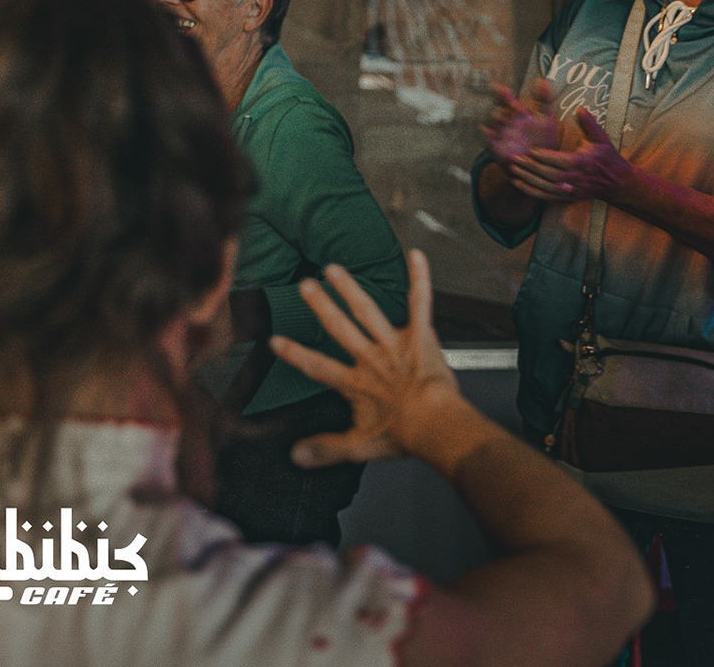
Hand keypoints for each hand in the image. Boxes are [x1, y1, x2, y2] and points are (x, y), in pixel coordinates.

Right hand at [270, 250, 468, 465]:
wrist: (438, 426)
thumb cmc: (405, 435)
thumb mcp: (360, 447)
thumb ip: (326, 449)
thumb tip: (296, 456)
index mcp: (355, 382)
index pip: (317, 366)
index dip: (295, 354)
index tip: (275, 340)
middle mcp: (370, 358)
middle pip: (339, 328)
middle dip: (320, 306)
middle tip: (305, 285)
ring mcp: (394, 344)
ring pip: (367, 310)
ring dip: (349, 288)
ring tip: (334, 269)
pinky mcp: (419, 335)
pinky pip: (419, 303)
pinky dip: (419, 278)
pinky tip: (416, 256)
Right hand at [482, 78, 561, 164]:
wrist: (540, 166)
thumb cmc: (544, 140)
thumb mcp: (547, 119)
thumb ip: (545, 100)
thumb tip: (543, 79)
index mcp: (517, 114)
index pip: (506, 99)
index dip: (502, 93)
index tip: (500, 87)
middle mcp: (506, 122)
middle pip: (497, 108)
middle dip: (498, 107)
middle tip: (505, 102)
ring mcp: (500, 135)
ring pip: (491, 123)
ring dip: (495, 119)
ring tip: (500, 116)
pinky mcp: (497, 149)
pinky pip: (489, 141)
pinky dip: (488, 136)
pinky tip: (490, 133)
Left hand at [508, 108, 632, 203]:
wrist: (617, 183)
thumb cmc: (608, 158)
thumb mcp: (601, 139)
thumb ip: (589, 124)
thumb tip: (580, 108)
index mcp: (583, 162)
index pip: (561, 160)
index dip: (545, 157)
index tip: (531, 150)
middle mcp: (577, 178)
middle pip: (550, 174)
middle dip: (531, 167)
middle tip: (515, 159)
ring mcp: (572, 189)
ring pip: (546, 186)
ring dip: (528, 180)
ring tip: (513, 170)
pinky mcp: (568, 197)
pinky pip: (547, 196)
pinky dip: (532, 191)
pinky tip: (518, 183)